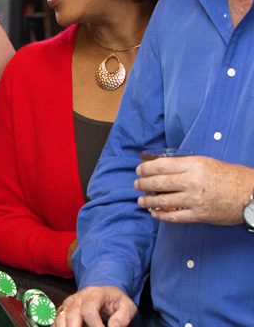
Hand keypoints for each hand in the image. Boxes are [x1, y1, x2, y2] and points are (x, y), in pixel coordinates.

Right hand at [53, 286, 136, 326]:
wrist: (106, 293)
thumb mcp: (127, 306)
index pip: (89, 310)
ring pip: (61, 318)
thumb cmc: (116, 301)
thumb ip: (122, 318)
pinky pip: (56, 321)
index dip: (95, 325)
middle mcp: (78, 297)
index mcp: (94, 294)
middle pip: (71, 315)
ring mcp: (69, 304)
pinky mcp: (64, 310)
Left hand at [135, 156, 253, 224]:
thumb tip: (163, 168)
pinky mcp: (199, 215)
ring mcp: (194, 200)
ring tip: (141, 200)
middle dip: (143, 183)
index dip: (146, 168)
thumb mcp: (207, 163)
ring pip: (162, 200)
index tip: (139, 170)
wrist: (251, 194)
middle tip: (136, 184)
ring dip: (148, 201)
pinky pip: (174, 216)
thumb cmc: (231, 176)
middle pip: (158, 182)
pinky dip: (161, 215)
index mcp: (194, 165)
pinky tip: (154, 213)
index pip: (161, 166)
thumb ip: (186, 165)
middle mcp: (192, 182)